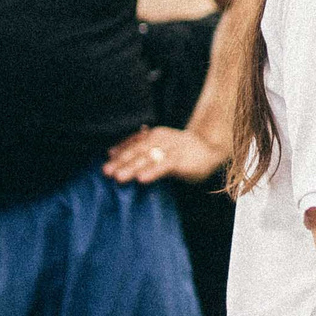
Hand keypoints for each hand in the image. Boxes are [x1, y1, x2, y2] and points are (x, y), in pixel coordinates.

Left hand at [104, 126, 225, 184]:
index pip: (133, 143)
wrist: (210, 148)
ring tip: (119, 177)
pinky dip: (152, 172)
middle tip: (106, 172)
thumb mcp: (160, 146)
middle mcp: (160, 140)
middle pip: (137, 151)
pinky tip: (142, 179)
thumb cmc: (181, 150)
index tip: (106, 161)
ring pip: (148, 158)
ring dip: (132, 168)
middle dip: (121, 162)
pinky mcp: (180, 159)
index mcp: (153, 135)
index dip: (120, 152)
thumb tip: (112, 152)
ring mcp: (170, 149)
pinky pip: (164, 166)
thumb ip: (139, 149)